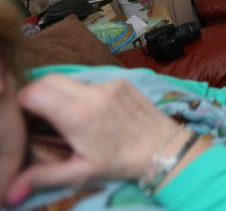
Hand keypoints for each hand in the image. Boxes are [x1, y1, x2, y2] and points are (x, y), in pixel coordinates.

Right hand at [6, 75, 182, 201]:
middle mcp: (93, 93)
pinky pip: (89, 81)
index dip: (22, 103)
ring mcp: (109, 83)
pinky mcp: (121, 79)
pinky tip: (89, 112)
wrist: (164, 147)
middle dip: (36, 94)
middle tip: (37, 115)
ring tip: (64, 116)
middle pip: (48, 79)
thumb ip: (43, 175)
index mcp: (79, 115)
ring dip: (59, 93)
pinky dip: (80, 93)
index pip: (34, 92)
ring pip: (69, 78)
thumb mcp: (82, 171)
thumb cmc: (122, 161)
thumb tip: (8, 193)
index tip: (24, 119)